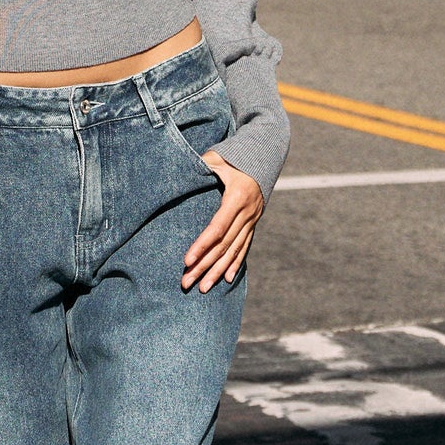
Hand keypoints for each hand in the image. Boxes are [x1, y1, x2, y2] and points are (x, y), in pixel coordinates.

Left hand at [183, 154, 262, 292]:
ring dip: (218, 271)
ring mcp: (252, 220)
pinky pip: (244, 247)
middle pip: (223, 245)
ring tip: (203, 288)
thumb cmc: (234, 156)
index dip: (202, 245)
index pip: (217, 227)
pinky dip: (235, 264)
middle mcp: (247, 212)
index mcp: (237, 197)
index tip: (186, 260)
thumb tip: (180, 169)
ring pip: (234, 250)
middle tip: (186, 282)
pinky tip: (226, 279)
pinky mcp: (253, 223)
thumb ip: (201, 166)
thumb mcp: (217, 157)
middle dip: (204, 265)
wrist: (263, 156)